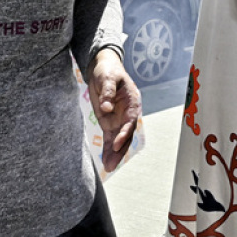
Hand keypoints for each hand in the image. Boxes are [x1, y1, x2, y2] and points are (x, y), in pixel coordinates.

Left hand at [87, 49, 141, 171]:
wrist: (104, 69)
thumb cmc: (108, 71)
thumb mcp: (107, 77)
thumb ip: (107, 92)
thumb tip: (107, 107)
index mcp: (132, 101)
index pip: (130, 120)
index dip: (125, 133)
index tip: (116, 143)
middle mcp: (128, 113)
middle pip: (126, 134)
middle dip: (120, 150)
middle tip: (112, 164)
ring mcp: (119, 119)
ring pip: (118, 139)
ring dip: (114, 153)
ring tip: (109, 167)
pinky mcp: (109, 122)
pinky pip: (109, 138)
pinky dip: (107, 149)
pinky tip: (105, 161)